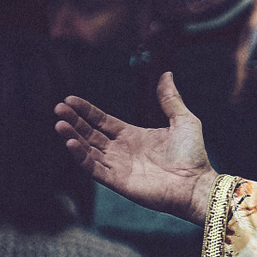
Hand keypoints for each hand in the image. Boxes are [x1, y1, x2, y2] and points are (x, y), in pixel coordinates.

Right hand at [54, 71, 218, 223]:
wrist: (197, 183)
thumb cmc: (193, 154)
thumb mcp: (183, 120)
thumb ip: (170, 98)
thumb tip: (166, 73)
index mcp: (133, 135)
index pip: (102, 121)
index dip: (86, 111)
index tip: (70, 99)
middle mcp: (121, 150)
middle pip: (90, 133)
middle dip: (74, 121)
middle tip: (59, 107)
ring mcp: (118, 166)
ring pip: (87, 149)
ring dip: (72, 136)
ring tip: (59, 123)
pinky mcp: (117, 181)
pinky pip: (93, 168)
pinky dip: (80, 156)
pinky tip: (71, 142)